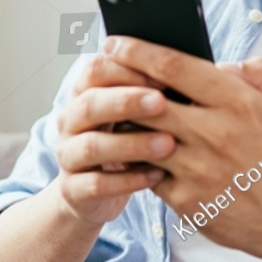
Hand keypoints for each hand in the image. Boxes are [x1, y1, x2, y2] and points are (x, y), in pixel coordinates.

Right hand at [51, 53, 176, 226]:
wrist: (93, 193)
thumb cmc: (126, 143)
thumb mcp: (134, 115)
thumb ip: (151, 92)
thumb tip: (193, 69)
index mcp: (84, 94)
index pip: (95, 70)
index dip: (126, 70)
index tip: (163, 75)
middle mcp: (70, 122)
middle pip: (90, 104)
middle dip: (126, 101)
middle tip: (162, 103)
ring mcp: (68, 156)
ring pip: (91, 146)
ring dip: (131, 143)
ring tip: (168, 144)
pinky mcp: (73, 190)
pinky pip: (96, 184)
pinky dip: (128, 180)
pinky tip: (157, 176)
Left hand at [101, 36, 261, 261]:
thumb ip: (258, 72)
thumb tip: (222, 63)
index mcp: (237, 102)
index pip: (174, 66)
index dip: (138, 51)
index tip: (116, 43)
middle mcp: (214, 132)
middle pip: (146, 99)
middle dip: (118, 82)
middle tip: (101, 72)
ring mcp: (196, 168)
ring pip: (139, 135)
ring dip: (122, 121)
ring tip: (111, 110)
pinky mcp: (184, 198)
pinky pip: (145, 170)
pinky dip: (134, 157)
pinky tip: (128, 147)